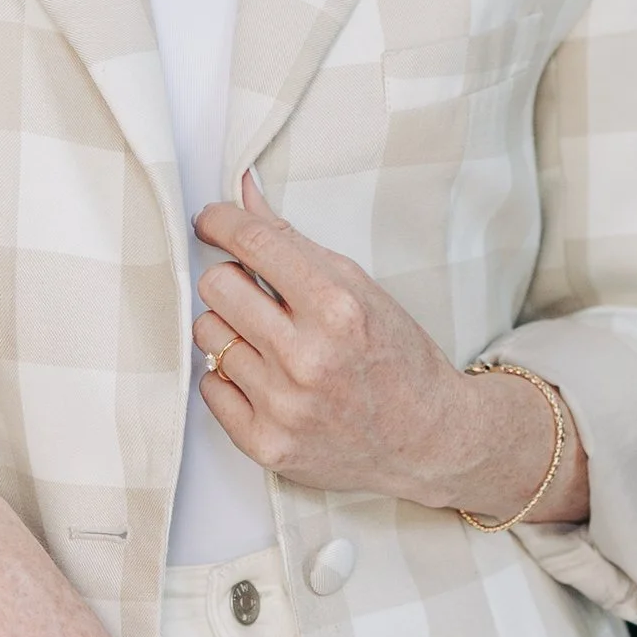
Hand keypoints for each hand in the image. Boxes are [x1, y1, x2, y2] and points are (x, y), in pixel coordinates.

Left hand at [192, 173, 585, 523]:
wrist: (429, 439)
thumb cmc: (396, 358)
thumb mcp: (359, 288)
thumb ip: (294, 242)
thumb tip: (242, 193)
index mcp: (338, 308)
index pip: (254, 243)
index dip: (220, 223)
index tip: (211, 222)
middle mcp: (308, 357)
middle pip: (216, 286)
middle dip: (231, 281)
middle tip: (256, 295)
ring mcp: (284, 405)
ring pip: (208, 334)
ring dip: (231, 331)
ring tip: (268, 343)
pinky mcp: (267, 443)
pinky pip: (209, 387)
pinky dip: (230, 379)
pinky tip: (265, 380)